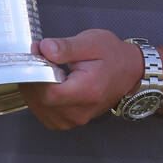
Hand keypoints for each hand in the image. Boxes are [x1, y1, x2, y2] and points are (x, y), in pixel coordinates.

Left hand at [18, 30, 144, 130]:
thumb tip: (44, 48)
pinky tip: (45, 83)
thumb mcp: (91, 42)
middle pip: (42, 102)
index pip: (49, 93)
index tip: (36, 55)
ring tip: (43, 69)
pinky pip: (45, 114)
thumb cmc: (113, 56)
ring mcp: (75, 119)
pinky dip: (39, 99)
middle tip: (38, 58)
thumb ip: (65, 47)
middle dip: (33, 79)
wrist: (129, 71)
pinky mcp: (70, 121)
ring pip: (40, 109)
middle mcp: (80, 111)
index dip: (36, 75)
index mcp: (87, 91)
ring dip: (34, 89)